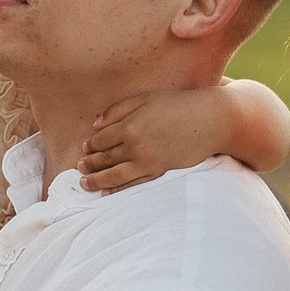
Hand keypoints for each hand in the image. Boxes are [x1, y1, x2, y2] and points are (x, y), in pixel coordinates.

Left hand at [77, 89, 194, 192]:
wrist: (210, 119)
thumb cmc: (177, 104)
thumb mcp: (145, 98)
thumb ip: (117, 110)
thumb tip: (95, 125)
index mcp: (129, 126)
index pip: (100, 140)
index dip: (90, 145)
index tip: (84, 148)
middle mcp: (135, 146)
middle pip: (105, 158)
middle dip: (89, 164)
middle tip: (79, 167)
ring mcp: (147, 161)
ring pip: (114, 175)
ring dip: (96, 180)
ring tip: (84, 183)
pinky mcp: (159, 171)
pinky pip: (133, 183)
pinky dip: (117, 189)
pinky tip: (106, 192)